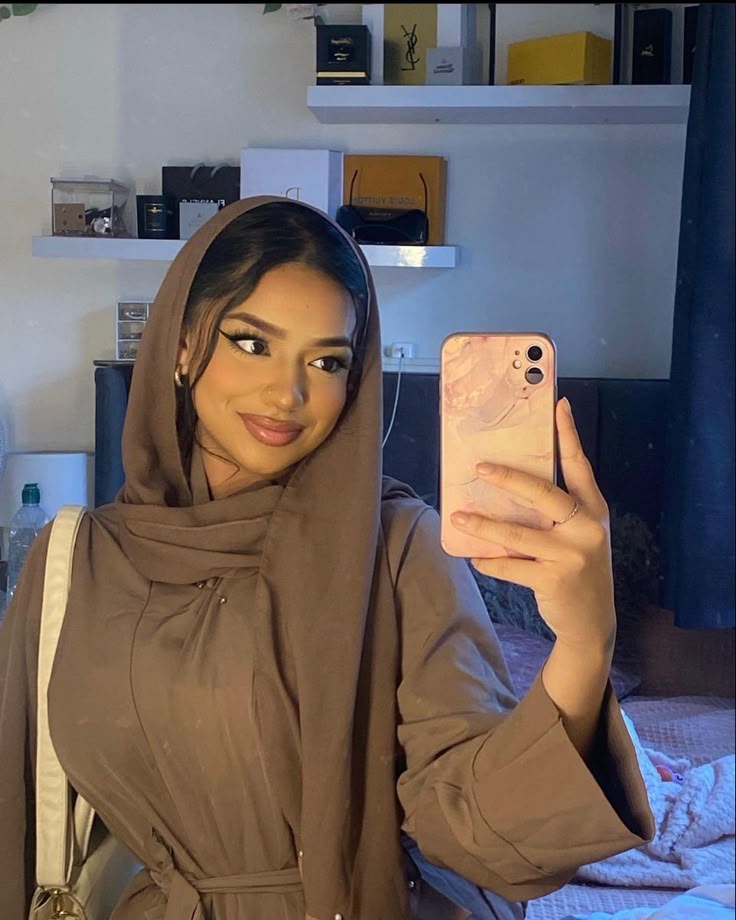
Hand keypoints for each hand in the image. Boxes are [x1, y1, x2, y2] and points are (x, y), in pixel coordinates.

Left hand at [451, 398, 615, 651]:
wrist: (593, 623)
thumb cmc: (578, 569)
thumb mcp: (578, 536)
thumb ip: (557, 512)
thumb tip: (510, 484)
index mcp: (594, 511)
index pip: (580, 466)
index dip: (569, 435)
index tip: (559, 404)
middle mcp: (586, 529)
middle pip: (543, 493)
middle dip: (509, 478)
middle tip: (480, 467)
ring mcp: (572, 555)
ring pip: (518, 533)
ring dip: (484, 525)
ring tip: (458, 517)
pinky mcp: (554, 580)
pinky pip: (511, 566)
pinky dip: (490, 562)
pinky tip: (475, 558)